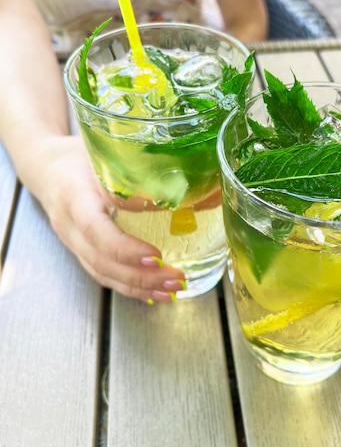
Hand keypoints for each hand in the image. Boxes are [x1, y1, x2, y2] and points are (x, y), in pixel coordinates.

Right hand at [33, 136, 185, 301]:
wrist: (47, 167)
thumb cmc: (80, 156)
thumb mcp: (105, 154)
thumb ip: (137, 170)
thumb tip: (187, 188)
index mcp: (74, 195)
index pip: (95, 228)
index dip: (125, 248)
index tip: (156, 255)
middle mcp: (70, 224)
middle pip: (101, 260)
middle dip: (141, 276)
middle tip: (176, 277)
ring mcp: (73, 242)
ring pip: (102, 273)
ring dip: (139, 287)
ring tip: (172, 288)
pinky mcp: (81, 252)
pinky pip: (103, 275)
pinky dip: (130, 287)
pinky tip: (154, 292)